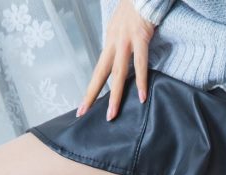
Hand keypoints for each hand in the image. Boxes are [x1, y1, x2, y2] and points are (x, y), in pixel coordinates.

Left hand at [78, 0, 155, 120]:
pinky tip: (141, 96)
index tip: (84, 105)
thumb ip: (120, 44)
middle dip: (92, 94)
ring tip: (112, 113)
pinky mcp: (140, 37)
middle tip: (84, 112)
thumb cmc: (136, 8)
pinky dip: (141, 80)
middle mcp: (113, 42)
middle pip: (101, 73)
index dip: (91, 88)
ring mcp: (125, 40)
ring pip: (118, 73)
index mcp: (110, 41)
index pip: (99, 69)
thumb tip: (120, 61)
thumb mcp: (121, 27)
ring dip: (115, 95)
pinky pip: (140, 62)